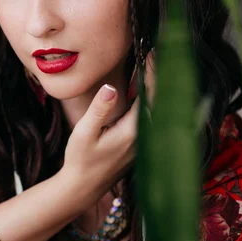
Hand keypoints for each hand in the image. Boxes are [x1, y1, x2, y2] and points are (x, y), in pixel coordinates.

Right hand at [62, 53, 154, 205]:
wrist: (84, 187)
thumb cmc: (81, 160)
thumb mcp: (84, 134)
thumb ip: (99, 110)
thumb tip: (111, 88)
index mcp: (134, 132)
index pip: (151, 96)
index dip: (152, 72)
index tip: (150, 53)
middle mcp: (145, 137)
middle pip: (160, 100)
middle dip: (158, 75)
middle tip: (152, 53)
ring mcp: (145, 142)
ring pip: (159, 109)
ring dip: (156, 87)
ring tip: (151, 65)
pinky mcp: (141, 144)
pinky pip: (153, 116)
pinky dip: (152, 99)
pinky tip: (144, 88)